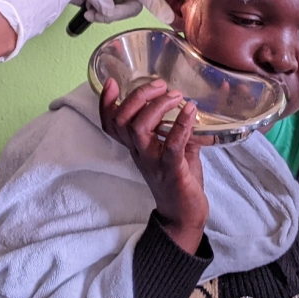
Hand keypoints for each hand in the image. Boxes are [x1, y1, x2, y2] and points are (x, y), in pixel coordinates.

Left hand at [67, 0, 174, 24]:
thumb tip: (108, 9)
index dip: (156, 2)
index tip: (167, 16)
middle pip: (137, 4)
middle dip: (118, 12)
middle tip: (101, 13)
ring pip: (125, 12)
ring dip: (106, 15)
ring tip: (89, 9)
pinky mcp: (114, 3)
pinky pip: (115, 16)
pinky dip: (101, 16)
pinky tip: (89, 11)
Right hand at [99, 78, 209, 253]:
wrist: (184, 215)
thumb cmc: (178, 180)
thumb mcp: (175, 149)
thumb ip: (179, 129)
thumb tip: (192, 105)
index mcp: (136, 146)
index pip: (110, 123)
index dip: (106, 103)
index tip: (111, 82)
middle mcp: (139, 152)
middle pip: (122, 120)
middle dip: (138, 96)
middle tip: (160, 85)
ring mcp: (153, 162)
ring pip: (139, 129)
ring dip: (157, 107)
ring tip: (176, 95)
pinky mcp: (171, 171)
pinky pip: (171, 146)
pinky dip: (181, 125)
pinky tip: (190, 110)